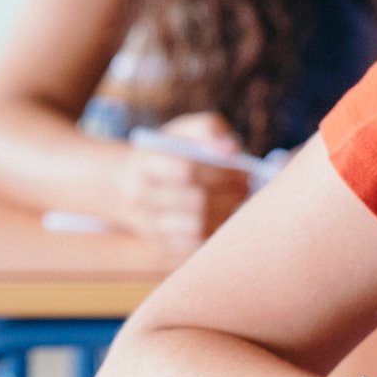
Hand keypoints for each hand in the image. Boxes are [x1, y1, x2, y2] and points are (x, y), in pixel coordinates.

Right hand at [115, 112, 250, 251]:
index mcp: (145, 162)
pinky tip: (222, 219)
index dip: (221, 172)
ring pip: (196, 227)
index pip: (187, 170)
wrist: (130, 182)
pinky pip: (194, 247)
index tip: (242, 170)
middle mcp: (140, 195)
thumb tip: (231, 150)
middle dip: (229, 195)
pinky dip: (214, 233)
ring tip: (236, 204)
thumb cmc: (170, 153)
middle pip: (195, 202)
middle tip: (246, 189)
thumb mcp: (183, 131)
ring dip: (224, 215)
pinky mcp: (159, 244)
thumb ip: (208, 130)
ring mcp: (148, 223)